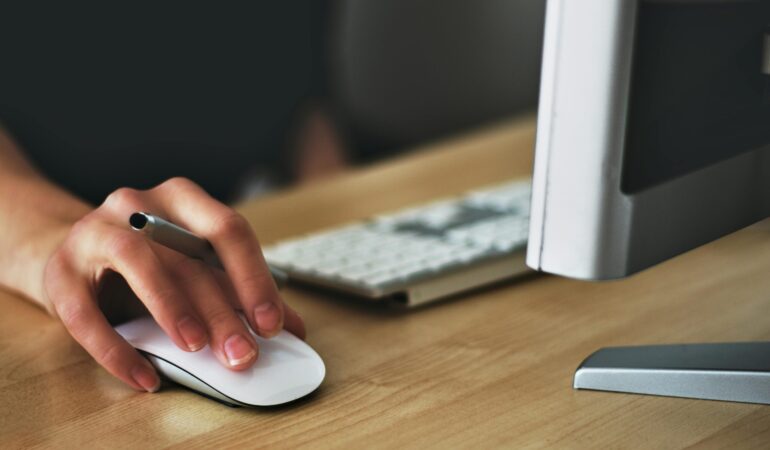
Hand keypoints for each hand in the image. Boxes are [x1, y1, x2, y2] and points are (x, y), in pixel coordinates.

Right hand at [43, 177, 304, 391]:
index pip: (228, 230)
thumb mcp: (195, 268)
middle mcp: (138, 205)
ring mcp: (94, 232)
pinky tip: (145, 377)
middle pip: (187, 256)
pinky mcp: (60, 271)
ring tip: (196, 348)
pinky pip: (85, 313)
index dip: (253, 278)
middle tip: (243, 353)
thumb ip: (239, 292)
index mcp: (182, 200)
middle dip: (221, 310)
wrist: (74, 255)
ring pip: (137, 262)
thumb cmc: (148, 262)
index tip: (272, 323)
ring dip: (171, 307)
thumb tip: (292, 328)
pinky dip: (117, 349)